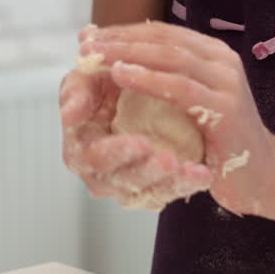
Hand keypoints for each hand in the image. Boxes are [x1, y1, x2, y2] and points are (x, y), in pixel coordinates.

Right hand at [59, 57, 211, 208]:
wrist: (129, 92)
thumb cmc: (104, 85)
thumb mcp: (87, 80)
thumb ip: (76, 92)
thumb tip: (70, 113)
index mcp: (81, 150)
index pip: (95, 157)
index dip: (117, 152)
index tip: (141, 142)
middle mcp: (103, 174)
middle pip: (124, 180)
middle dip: (148, 171)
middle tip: (170, 159)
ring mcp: (130, 186)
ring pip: (150, 192)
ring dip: (172, 182)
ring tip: (193, 171)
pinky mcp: (154, 188)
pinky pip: (171, 193)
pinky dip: (188, 184)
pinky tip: (204, 175)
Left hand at [77, 22, 274, 215]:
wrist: (264, 176)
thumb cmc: (223, 143)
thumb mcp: (194, 105)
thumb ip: (168, 82)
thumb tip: (124, 60)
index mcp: (213, 55)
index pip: (164, 34)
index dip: (125, 31)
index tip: (89, 36)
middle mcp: (223, 62)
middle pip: (164, 40)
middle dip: (121, 39)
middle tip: (85, 43)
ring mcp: (226, 83)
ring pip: (171, 57)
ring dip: (128, 53)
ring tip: (94, 55)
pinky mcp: (226, 110)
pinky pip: (180, 89)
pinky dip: (147, 79)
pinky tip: (121, 75)